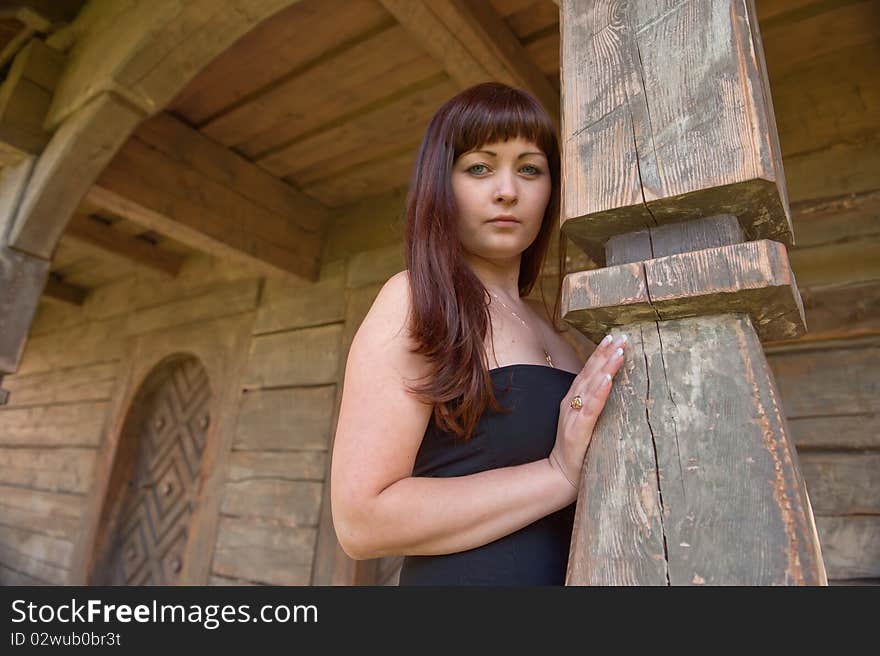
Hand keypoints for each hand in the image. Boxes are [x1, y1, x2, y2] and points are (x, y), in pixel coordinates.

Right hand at [548, 332, 627, 492]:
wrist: (560, 474)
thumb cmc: (577, 449)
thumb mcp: (584, 421)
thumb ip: (593, 404)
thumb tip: (610, 388)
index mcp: (573, 399)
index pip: (588, 371)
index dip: (600, 353)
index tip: (614, 336)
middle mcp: (571, 402)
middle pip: (589, 373)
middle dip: (605, 353)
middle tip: (621, 336)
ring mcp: (573, 415)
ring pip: (591, 386)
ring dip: (605, 367)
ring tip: (619, 351)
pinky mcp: (578, 430)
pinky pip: (591, 408)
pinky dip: (599, 392)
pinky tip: (608, 380)